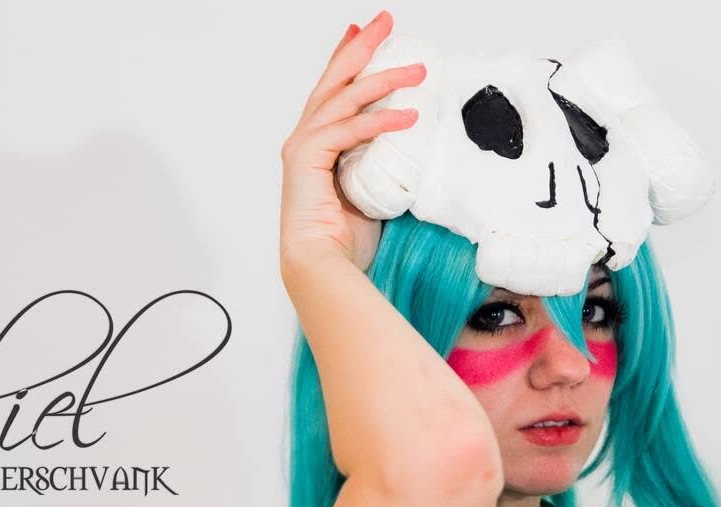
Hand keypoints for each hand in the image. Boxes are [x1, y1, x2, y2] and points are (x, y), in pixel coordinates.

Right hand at [279, 10, 425, 271]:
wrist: (322, 268)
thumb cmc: (343, 241)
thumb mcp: (372, 191)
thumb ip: (381, 164)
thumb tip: (414, 149)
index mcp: (316, 147)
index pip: (334, 94)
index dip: (347, 59)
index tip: (363, 33)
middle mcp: (304, 142)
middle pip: (334, 82)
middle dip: (360, 48)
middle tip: (385, 21)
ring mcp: (303, 149)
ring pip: (344, 100)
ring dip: (382, 80)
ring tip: (417, 70)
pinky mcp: (308, 161)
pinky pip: (349, 131)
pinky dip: (380, 121)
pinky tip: (408, 116)